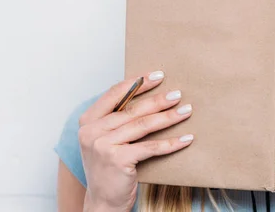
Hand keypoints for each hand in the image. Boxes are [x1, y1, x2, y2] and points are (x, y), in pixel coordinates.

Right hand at [78, 71, 193, 211]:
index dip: (137, 83)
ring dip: (168, 117)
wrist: (102, 202)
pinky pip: (150, 147)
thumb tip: (148, 95)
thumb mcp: (106, 139)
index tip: (157, 75)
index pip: (114, 94)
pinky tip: (186, 138)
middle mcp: (91, 131)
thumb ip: (118, 119)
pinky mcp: (118, 159)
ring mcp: (103, 145)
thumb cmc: (109, 168)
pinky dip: (171, 143)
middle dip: (159, 100)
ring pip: (143, 125)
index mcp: (88, 121)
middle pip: (132, 109)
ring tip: (186, 110)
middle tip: (178, 94)